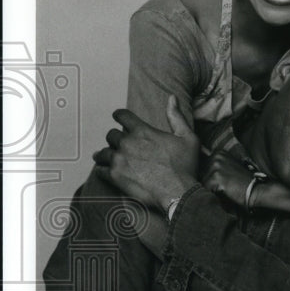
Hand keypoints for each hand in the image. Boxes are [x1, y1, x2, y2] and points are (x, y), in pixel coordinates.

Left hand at [94, 95, 199, 212]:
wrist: (178, 192)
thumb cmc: (185, 165)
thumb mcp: (188, 137)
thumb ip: (176, 117)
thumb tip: (171, 98)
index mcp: (142, 131)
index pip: (122, 116)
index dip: (119, 115)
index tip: (118, 117)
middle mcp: (127, 143)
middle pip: (111, 135)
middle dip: (116, 138)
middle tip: (121, 144)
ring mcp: (119, 160)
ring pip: (102, 153)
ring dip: (105, 154)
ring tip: (108, 157)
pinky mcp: (115, 177)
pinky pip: (100, 170)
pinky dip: (102, 169)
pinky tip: (106, 170)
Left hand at [202, 151, 254, 208]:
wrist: (255, 190)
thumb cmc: (242, 182)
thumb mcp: (230, 167)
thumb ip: (216, 166)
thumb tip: (198, 171)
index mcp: (219, 153)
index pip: (202, 167)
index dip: (210, 177)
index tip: (223, 179)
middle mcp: (216, 156)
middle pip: (201, 174)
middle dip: (210, 183)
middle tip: (225, 185)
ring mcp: (216, 166)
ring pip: (203, 182)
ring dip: (212, 189)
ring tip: (226, 188)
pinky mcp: (216, 177)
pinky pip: (206, 189)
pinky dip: (213, 193)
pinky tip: (225, 192)